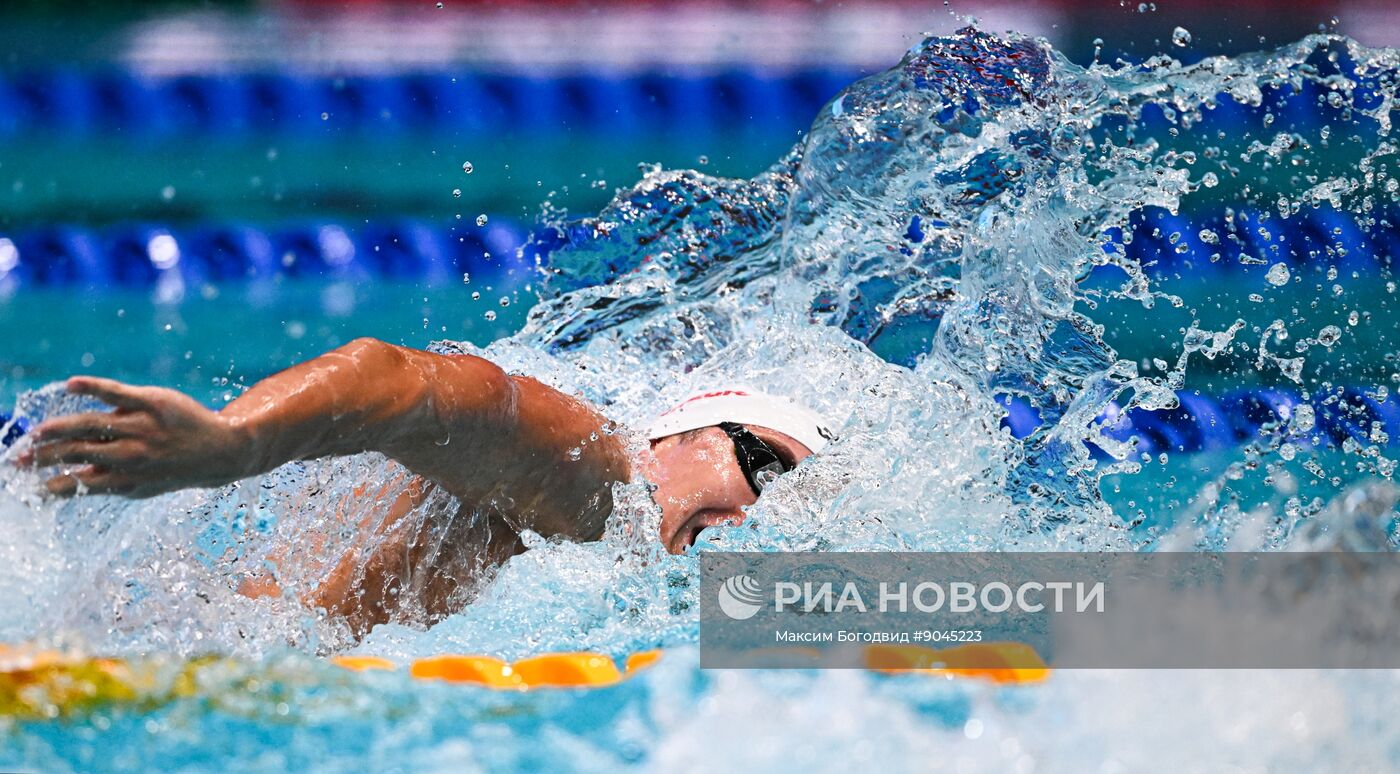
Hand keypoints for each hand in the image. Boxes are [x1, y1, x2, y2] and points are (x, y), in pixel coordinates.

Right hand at [16, 376, 254, 497]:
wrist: (222, 451)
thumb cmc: (174, 467)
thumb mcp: (142, 485)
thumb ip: (107, 482)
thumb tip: (65, 484)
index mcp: (126, 479)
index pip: (79, 484)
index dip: (51, 486)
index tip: (26, 488)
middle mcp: (131, 455)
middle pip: (77, 453)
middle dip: (44, 458)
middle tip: (17, 461)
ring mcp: (141, 427)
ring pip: (89, 425)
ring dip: (58, 429)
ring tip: (35, 433)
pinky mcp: (152, 403)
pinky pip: (117, 392)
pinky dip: (92, 388)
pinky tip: (70, 385)